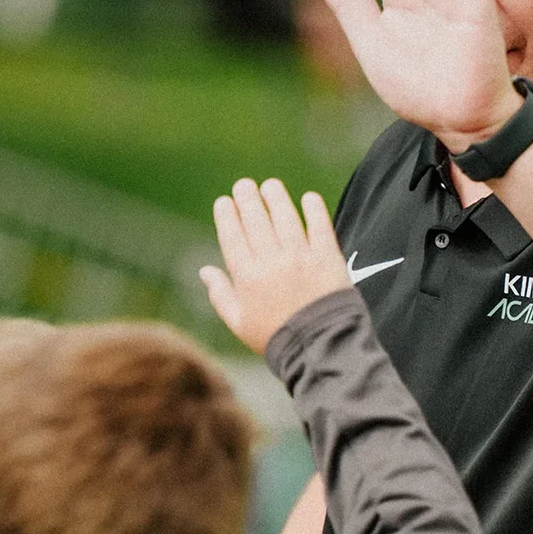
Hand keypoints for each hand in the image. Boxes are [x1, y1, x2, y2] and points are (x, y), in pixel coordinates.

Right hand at [199, 178, 351, 355]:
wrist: (320, 347)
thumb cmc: (276, 337)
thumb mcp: (239, 323)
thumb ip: (220, 294)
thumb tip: (204, 271)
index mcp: (247, 277)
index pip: (233, 236)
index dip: (227, 215)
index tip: (224, 201)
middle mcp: (272, 262)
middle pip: (256, 220)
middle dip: (247, 198)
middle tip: (244, 185)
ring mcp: (301, 257)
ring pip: (285, 217)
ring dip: (276, 197)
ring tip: (270, 186)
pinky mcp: (328, 256)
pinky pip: (319, 225)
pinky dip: (314, 209)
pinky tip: (308, 198)